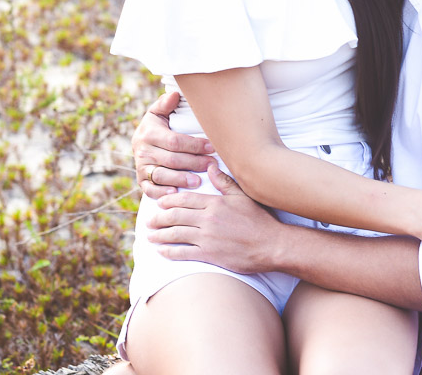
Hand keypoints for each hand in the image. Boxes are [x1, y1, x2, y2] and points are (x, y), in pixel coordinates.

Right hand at [133, 91, 215, 198]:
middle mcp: (143, 150)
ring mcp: (141, 166)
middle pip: (171, 159)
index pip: (174, 141)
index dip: (194, 145)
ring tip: (198, 181)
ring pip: (162, 175)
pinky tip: (175, 193)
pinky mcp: (141, 180)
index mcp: (149, 133)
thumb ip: (165, 104)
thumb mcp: (159, 112)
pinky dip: (162, 193)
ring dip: (181, 179)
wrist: (141, 140)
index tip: (212, 147)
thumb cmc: (157, 125)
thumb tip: (174, 95)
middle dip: (194, 163)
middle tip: (212, 165)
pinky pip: (150, 189)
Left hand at [146, 164, 280, 273]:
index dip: (168, 201)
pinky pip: (182, 252)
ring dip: (159, 235)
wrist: (271, 245)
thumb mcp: (243, 196)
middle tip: (149, 221)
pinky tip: (162, 252)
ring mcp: (207, 238)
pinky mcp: (209, 255)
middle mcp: (207, 219)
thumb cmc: (259, 220)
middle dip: (158, 218)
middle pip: (175, 216)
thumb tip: (210, 167)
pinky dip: (169, 252)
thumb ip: (224, 182)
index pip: (184, 199)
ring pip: (175, 234)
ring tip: (150, 236)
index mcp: (215, 203)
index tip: (159, 203)